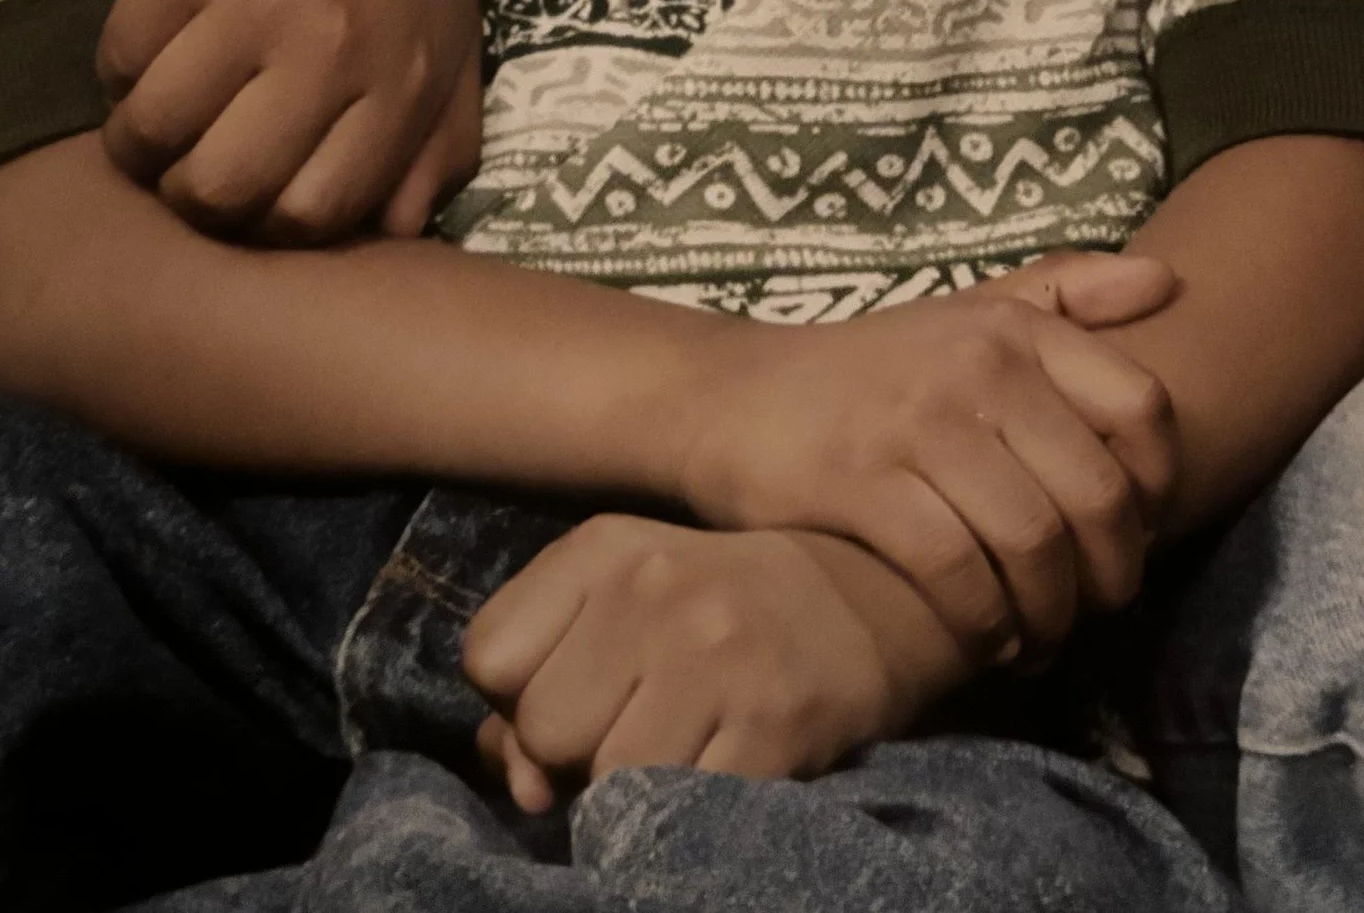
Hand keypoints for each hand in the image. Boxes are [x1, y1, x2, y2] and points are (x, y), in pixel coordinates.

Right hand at [96, 0, 481, 241]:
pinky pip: (120, 61)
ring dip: (140, 129)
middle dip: (186, 188)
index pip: (312, 219)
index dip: (262, 219)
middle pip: (222, 194)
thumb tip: (397, 238)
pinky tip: (155, 25)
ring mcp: (261, 3)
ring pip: (155, 136)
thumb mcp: (448, 23)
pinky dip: (121, 62)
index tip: (247, 182)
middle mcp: (339, 51)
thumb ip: (437, 137)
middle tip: (188, 147)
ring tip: (161, 91)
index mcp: (408, 80)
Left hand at [464, 518, 961, 807]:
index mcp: (606, 549)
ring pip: (608, 781)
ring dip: (630, 793)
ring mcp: (720, 656)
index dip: (518, 701)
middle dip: (574, 755)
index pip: (490, 657)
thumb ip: (546, 677)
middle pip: (544, 728)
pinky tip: (718, 770)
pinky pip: (683, 809)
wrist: (873, 593)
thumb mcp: (621, 602)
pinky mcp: (775, 724)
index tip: (574, 697)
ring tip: (676, 754)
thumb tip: (521, 784)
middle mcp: (658, 588)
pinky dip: (687, 813)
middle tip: (632, 731)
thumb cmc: (717, 606)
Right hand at [660, 251, 1180, 655]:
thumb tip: (1168, 280)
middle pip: (1096, 494)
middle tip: (1093, 610)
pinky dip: (985, 624)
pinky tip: (985, 642)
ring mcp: (918, 424)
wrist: (731, 395)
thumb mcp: (968, 309)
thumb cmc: (869, 367)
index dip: (1157, 488)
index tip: (1134, 531)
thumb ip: (1067, 290)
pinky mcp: (862, 483)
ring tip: (1040, 638)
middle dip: (1110, 575)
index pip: (1141, 409)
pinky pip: (957, 572)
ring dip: (1050, 614)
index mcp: (1016, 328)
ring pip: (1033, 541)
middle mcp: (978, 367)